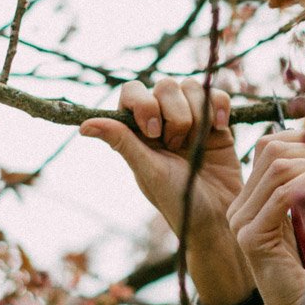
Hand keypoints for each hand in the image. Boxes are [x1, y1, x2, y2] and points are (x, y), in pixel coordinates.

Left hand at [80, 78, 253, 304]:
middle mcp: (162, 120)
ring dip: (198, 113)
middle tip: (176, 145)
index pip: (133, 92)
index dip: (144, 104)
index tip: (153, 133)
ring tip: (199, 142)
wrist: (219, 218)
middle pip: (165, 86)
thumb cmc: (179, 201)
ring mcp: (191, 119)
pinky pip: (216, 94)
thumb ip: (122, 142)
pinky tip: (220, 128)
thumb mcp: (149, 172)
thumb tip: (83, 126)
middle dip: (175, 113)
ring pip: (192, 87)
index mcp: (138, 132)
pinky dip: (219, 106)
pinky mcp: (216, 123)